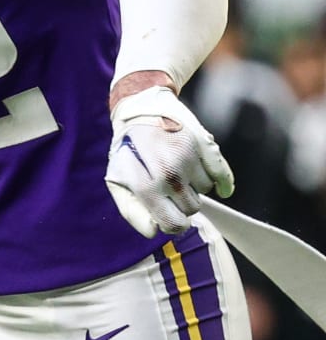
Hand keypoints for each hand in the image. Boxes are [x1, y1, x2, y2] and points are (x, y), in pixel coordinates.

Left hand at [106, 85, 234, 236]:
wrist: (141, 109)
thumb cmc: (127, 150)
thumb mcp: (117, 182)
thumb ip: (132, 212)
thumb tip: (155, 230)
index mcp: (146, 188)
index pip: (175, 225)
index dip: (174, 222)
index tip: (170, 213)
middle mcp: (169, 175)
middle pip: (193, 209)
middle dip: (183, 202)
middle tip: (169, 186)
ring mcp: (189, 160)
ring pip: (206, 192)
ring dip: (195, 185)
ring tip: (177, 168)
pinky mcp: (204, 146)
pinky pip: (222, 176)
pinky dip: (220, 180)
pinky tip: (214, 180)